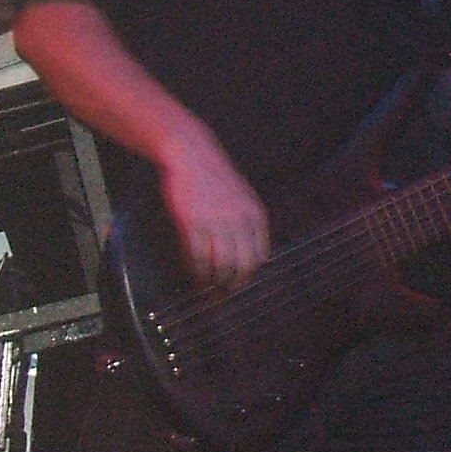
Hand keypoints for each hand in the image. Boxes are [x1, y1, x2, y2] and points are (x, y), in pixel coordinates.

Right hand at [157, 131, 269, 288]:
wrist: (193, 156)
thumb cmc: (216, 179)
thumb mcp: (244, 199)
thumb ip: (249, 224)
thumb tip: (254, 255)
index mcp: (255, 215)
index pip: (259, 256)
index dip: (248, 275)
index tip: (238, 284)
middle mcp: (238, 220)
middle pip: (241, 265)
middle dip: (232, 285)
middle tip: (222, 295)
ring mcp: (215, 222)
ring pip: (219, 264)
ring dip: (213, 281)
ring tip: (207, 288)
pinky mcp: (192, 222)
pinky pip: (197, 256)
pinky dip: (196, 270)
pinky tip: (194, 274)